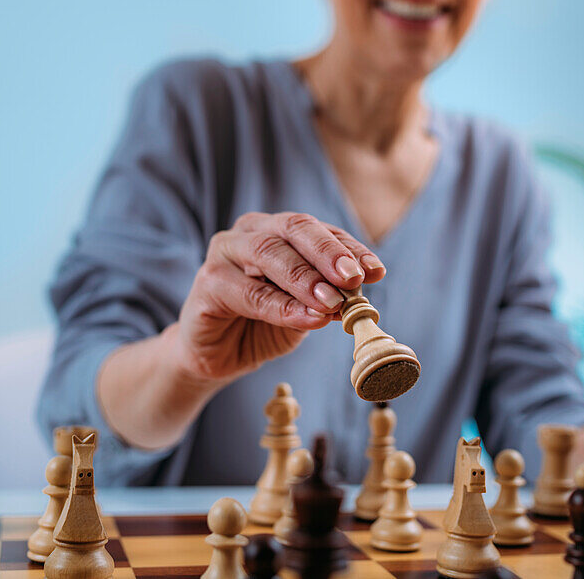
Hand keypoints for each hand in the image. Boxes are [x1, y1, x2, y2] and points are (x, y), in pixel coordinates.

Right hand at [171, 211, 384, 381]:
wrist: (216, 356)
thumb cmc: (262, 324)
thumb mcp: (304, 309)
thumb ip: (327, 297)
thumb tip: (357, 292)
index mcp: (276, 229)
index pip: (319, 231)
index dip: (350, 248)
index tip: (376, 270)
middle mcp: (250, 232)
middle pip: (293, 228)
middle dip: (328, 252)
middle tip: (353, 277)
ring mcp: (224, 252)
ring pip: (269, 253)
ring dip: (306, 278)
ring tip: (333, 302)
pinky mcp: (207, 283)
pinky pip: (250, 293)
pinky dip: (283, 307)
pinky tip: (309, 319)